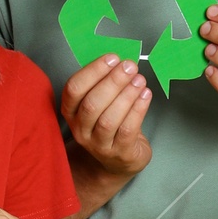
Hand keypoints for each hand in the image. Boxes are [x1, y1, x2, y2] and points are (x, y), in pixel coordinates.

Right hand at [59, 53, 152, 178]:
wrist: (119, 160)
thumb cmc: (110, 125)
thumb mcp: (100, 104)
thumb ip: (104, 83)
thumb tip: (120, 61)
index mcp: (71, 111)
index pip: (74, 89)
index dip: (93, 71)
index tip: (112, 58)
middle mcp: (80, 129)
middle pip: (92, 103)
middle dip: (113, 81)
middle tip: (130, 66)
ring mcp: (99, 144)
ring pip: (109, 118)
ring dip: (126, 95)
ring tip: (139, 80)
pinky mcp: (119, 153)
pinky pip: (127, 130)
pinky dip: (138, 110)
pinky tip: (145, 95)